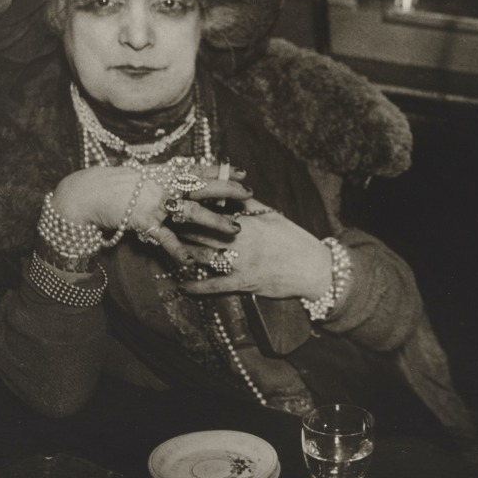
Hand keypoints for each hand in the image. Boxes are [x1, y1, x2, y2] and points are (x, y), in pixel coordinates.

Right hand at [51, 163, 251, 266]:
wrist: (86, 193)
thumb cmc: (112, 184)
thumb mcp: (140, 174)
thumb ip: (161, 177)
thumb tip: (179, 174)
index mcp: (163, 172)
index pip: (198, 168)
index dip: (220, 170)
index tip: (241, 171)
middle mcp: (163, 185)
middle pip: (202, 186)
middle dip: (227, 190)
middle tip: (249, 194)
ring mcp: (155, 203)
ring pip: (192, 213)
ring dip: (215, 222)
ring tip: (235, 230)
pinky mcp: (145, 222)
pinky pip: (167, 239)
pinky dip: (180, 251)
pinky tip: (193, 262)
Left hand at [179, 210, 332, 299]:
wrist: (312, 269)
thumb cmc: (294, 239)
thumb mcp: (272, 215)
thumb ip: (248, 204)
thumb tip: (229, 190)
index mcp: (245, 224)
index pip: (210, 213)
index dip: (190, 209)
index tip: (175, 204)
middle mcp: (238, 243)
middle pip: (200, 234)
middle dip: (180, 229)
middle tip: (165, 224)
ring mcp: (238, 265)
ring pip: (201, 258)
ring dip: (183, 254)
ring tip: (168, 249)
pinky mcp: (242, 284)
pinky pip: (213, 286)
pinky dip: (196, 287)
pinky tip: (182, 285)